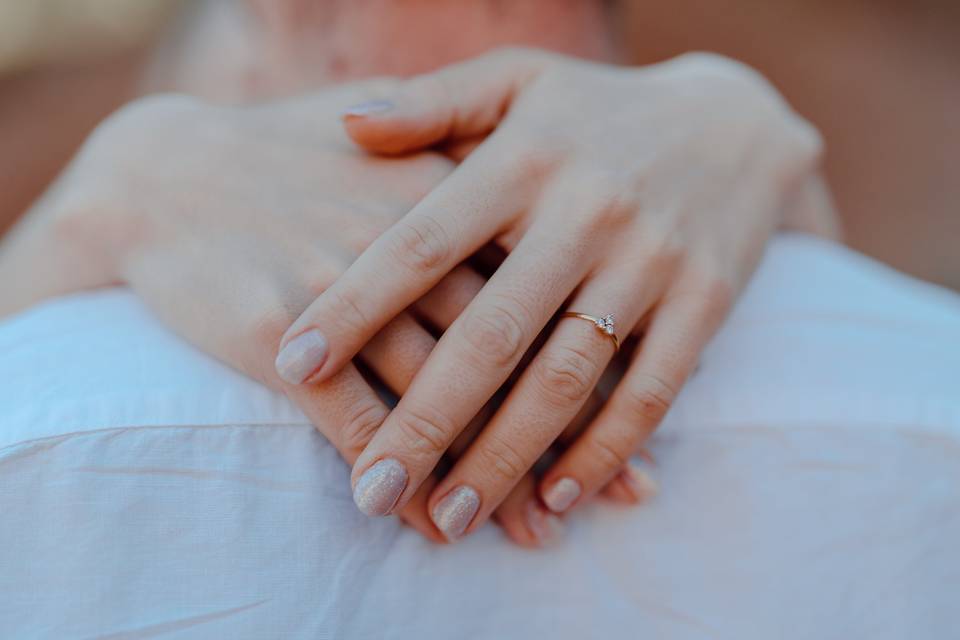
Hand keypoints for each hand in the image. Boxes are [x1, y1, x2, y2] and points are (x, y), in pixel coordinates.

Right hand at [0, 88, 628, 546]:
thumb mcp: (388, 137)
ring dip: (483, 471)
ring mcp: (342, 288)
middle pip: (505, 353)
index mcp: (448, 190)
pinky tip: (418, 517)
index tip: (631, 429)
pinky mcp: (277, 329)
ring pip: (434, 396)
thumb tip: (536, 198)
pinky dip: (389, 473)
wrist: (163, 173)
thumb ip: (464, 164)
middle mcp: (408, 243)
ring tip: (526, 530)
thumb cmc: (288, 160)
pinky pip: (347, 419)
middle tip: (604, 502)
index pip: (539, 289)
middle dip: (557, 435)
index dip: (591, 363)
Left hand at [279, 49, 833, 539]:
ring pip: (567, 378)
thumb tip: (344, 126)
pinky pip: (652, 390)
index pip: (421, 243)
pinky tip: (554, 497)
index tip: (292, 367)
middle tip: (371, 492)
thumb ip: (431, 103)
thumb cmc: (598, 109)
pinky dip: (603, 450)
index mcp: (522, 160)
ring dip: (506, 457)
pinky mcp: (707, 300)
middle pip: (491, 334)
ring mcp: (651, 261)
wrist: (737, 120)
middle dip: (426, 422)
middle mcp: (585, 213)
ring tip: (449, 520)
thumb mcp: (516, 78)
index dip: (354, 307)